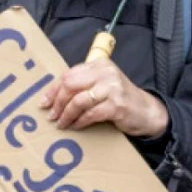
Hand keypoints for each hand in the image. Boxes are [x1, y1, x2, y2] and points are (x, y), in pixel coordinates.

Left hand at [40, 57, 168, 138]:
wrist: (147, 111)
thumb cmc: (120, 98)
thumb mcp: (102, 84)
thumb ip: (83, 83)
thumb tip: (53, 95)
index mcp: (99, 64)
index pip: (69, 74)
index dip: (53, 89)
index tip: (44, 102)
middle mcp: (106, 73)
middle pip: (70, 85)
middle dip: (57, 102)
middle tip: (51, 115)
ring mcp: (112, 89)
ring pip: (78, 101)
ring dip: (66, 114)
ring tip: (61, 123)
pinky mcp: (116, 105)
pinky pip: (90, 114)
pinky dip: (80, 122)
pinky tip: (75, 126)